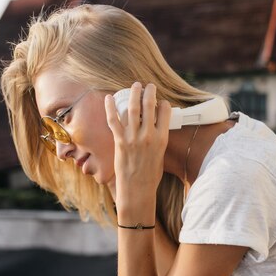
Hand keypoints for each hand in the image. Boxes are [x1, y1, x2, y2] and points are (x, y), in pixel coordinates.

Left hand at [105, 82, 170, 212]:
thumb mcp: (161, 155)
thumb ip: (158, 140)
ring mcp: (133, 138)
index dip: (163, 104)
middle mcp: (148, 136)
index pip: (165, 113)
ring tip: (135, 86)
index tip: (161, 101)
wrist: (137, 189)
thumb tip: (156, 129)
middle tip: (148, 86)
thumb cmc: (151, 175)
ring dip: (134, 94)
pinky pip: (113, 120)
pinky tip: (109, 98)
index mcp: (162, 139)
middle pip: (149, 106)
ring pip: (133, 109)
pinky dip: (110, 108)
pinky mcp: (120, 142)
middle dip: (149, 92)